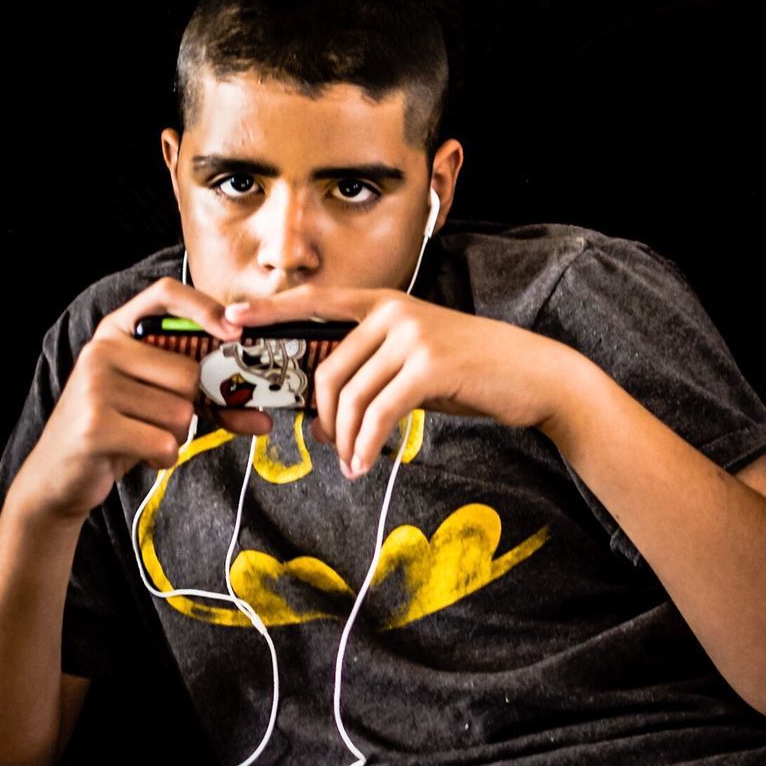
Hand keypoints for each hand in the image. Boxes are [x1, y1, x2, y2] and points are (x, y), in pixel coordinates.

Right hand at [8, 277, 273, 524]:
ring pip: (180, 411)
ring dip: (174, 435)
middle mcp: (102, 349)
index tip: (234, 332)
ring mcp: (94, 385)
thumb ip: (209, 399)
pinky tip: (136, 453)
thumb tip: (266, 417)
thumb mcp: (159, 402)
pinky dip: (162, 456)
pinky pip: (165, 442)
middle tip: (161, 420)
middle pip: (189, 372)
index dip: (204, 306)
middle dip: (191, 406)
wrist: (61, 475)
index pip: (166, 293)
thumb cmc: (120, 428)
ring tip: (141, 435)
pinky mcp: (94, 424)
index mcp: (117, 330)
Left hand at [222, 284, 587, 478]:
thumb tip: (323, 414)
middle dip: (319, 414)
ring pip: (349, 395)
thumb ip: (373, 370)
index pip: (316, 301)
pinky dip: (364, 445)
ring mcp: (412, 335)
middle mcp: (394, 311)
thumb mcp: (417, 359)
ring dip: (343, 438)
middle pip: (327, 366)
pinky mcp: (430, 366)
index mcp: (385, 302)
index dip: (270, 309)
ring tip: (351, 462)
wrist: (533, 376)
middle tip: (324, 444)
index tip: (232, 319)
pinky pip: (378, 414)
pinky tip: (365, 463)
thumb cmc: (472, 372)